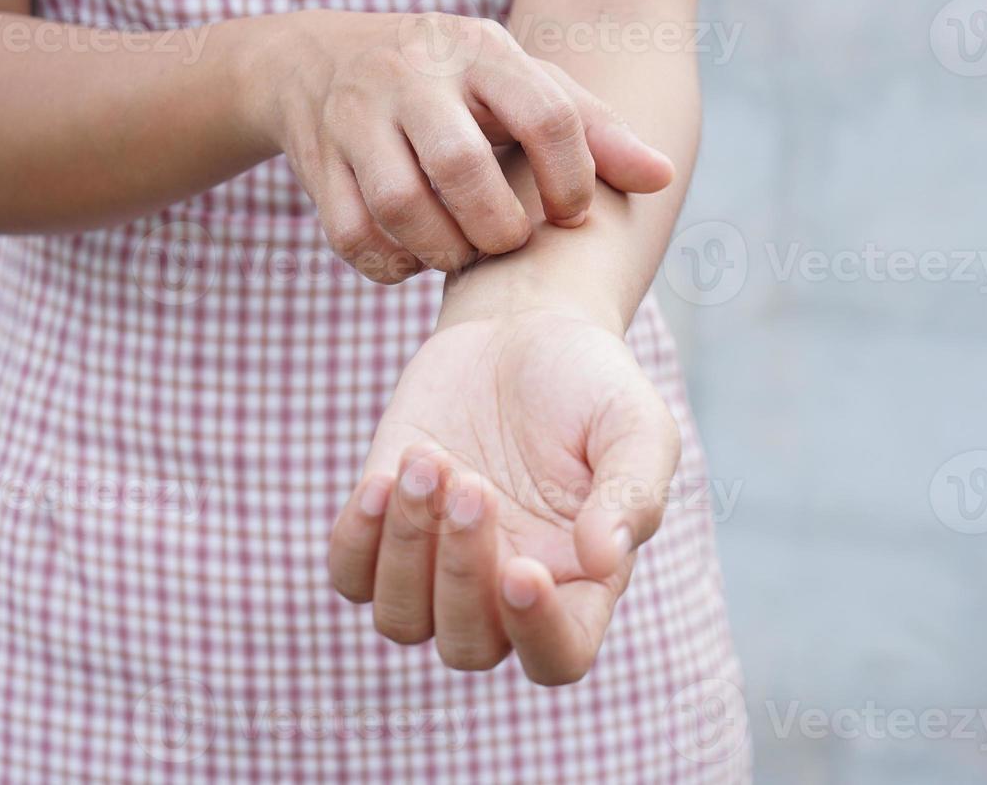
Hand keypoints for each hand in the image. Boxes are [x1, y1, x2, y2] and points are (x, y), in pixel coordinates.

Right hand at [263, 11, 673, 282]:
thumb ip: (591, 128)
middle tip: (507, 241)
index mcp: (480, 51)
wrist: (319, 60)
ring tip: (463, 252)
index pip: (546, 114)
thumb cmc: (451, 84)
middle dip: (497, 226)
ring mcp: (357, 117)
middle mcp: (413, 77)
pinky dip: (391, 262)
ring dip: (443, 250)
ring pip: (400, 204)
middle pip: (462, 166)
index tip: (571, 215)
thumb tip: (662, 177)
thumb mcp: (519, 84)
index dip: (572, 179)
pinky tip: (415, 254)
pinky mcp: (319, 163)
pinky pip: (353, 234)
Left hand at [327, 310, 680, 683]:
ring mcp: (440, 564)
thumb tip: (604, 558)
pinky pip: (351, 577)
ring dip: (404, 549)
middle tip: (473, 483)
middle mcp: (505, 587)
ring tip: (430, 461)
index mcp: (580, 579)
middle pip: (469, 646)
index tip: (520, 567)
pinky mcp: (389, 526)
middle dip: (459, 571)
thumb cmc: (590, 384)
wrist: (522, 331)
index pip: (558, 655)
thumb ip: (633, 492)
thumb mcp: (635, 423)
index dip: (535, 632)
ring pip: (402, 620)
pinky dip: (356, 539)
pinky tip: (384, 476)